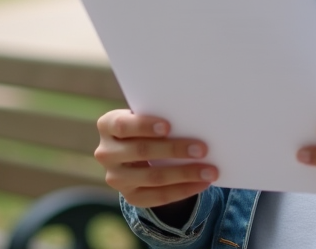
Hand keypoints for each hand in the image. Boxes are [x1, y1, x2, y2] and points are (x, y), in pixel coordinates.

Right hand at [94, 109, 217, 208]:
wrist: (136, 153)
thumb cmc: (147, 126)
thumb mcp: (146, 118)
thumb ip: (160, 118)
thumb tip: (194, 122)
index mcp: (107, 125)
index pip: (123, 126)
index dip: (144, 126)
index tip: (168, 126)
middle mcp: (106, 153)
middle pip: (141, 151)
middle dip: (174, 150)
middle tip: (202, 149)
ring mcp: (116, 178)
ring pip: (153, 177)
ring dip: (185, 174)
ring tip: (210, 170)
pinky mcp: (130, 196)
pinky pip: (159, 196)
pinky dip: (183, 190)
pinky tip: (201, 183)